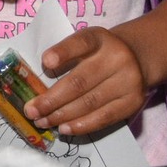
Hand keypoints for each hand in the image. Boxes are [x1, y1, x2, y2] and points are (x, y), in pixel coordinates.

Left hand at [29, 25, 148, 136]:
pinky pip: (104, 117)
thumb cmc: (98, 53)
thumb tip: (37, 86)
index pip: (80, 43)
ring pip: (90, 102)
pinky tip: (64, 128)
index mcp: (99, 38)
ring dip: (62, 116)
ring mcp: (128, 81)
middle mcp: (116, 58)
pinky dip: (81, 125)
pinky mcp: (133, 102)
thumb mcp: (83, 44)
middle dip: (51, 99)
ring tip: (42, 122)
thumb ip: (63, 56)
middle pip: (80, 81)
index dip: (62, 52)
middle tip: (31, 111)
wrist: (136, 58)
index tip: (46, 63)